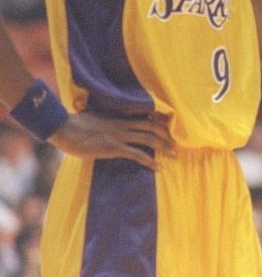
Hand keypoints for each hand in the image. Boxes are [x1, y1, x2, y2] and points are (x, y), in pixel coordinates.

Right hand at [48, 111, 174, 170]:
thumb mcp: (95, 116)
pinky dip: (150, 161)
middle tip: (176, 143)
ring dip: (163, 146)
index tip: (170, 125)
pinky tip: (159, 167)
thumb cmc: (74, 123)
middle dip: (166, 134)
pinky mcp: (113, 147)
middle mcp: (122, 124)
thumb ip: (106, 118)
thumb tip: (107, 120)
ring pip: (148, 138)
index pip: (145, 115)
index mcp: (119, 116)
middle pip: (152, 126)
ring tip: (173, 154)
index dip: (159, 120)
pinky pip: (137, 154)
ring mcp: (119, 135)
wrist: (63, 128)